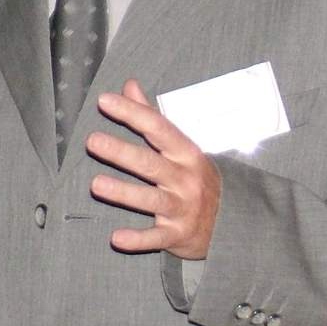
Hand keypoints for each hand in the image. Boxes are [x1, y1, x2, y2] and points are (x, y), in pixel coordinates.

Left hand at [87, 79, 221, 258]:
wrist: (234, 223)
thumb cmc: (197, 179)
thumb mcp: (182, 147)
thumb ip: (153, 117)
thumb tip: (129, 86)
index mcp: (186, 153)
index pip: (158, 128)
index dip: (132, 113)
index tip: (105, 101)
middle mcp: (185, 179)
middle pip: (150, 163)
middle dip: (121, 152)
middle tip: (92, 140)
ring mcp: (182, 208)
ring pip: (150, 199)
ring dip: (123, 193)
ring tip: (95, 184)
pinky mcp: (177, 235)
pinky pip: (156, 237)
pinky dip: (138, 239)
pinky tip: (116, 238)